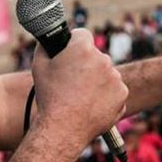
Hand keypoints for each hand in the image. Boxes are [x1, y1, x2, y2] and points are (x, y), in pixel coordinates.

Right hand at [31, 29, 127, 149]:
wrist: (64, 127)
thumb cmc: (49, 97)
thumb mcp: (39, 66)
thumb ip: (45, 47)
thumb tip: (48, 40)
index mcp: (83, 49)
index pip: (82, 34)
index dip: (74, 42)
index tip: (71, 51)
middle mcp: (103, 59)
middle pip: (95, 56)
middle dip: (86, 64)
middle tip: (73, 80)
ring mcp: (115, 76)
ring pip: (106, 73)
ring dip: (97, 80)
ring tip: (81, 96)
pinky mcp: (122, 93)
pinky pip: (114, 89)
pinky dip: (106, 95)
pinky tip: (92, 104)